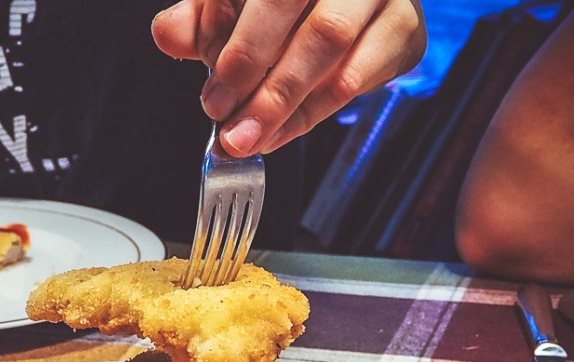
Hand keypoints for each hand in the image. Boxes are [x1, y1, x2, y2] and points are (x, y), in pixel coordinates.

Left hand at [152, 0, 425, 155]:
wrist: (355, 9)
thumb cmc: (286, 8)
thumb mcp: (236, 6)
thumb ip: (202, 19)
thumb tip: (169, 34)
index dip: (228, 37)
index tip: (211, 90)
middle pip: (295, 9)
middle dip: (255, 73)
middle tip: (225, 118)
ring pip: (330, 42)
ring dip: (283, 101)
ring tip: (249, 136)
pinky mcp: (404, 28)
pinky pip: (359, 75)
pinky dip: (314, 110)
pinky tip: (282, 131)